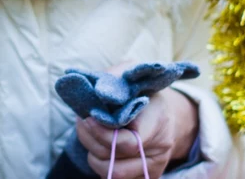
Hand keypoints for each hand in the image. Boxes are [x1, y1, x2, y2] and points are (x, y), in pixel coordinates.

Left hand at [75, 88, 198, 178]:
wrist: (162, 113)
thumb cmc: (141, 91)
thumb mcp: (129, 75)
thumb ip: (112, 79)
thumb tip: (90, 89)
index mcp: (157, 122)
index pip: (128, 143)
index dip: (102, 134)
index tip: (88, 118)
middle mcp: (159, 150)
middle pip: (115, 159)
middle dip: (91, 139)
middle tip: (82, 121)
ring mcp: (152, 167)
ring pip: (111, 173)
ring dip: (92, 153)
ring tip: (89, 132)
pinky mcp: (145, 177)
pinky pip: (113, 177)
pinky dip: (100, 162)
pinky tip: (99, 144)